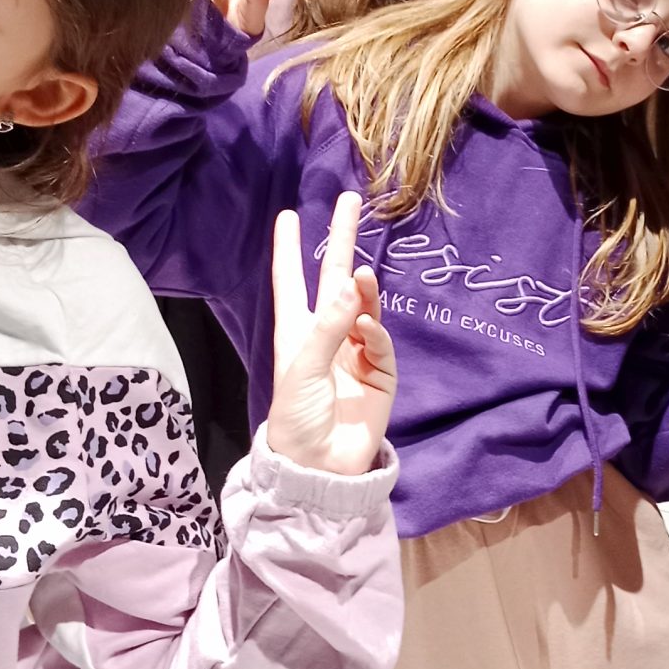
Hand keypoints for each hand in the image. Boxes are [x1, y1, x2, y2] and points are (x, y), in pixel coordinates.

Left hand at [264, 193, 396, 476]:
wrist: (320, 467)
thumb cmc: (297, 417)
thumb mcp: (303, 367)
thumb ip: (330, 324)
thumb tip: (356, 281)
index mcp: (297, 332)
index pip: (292, 282)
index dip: (289, 250)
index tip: (288, 216)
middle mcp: (327, 336)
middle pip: (336, 279)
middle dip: (343, 241)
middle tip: (349, 201)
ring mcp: (355, 353)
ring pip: (364, 306)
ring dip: (364, 291)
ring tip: (365, 276)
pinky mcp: (380, 374)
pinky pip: (380, 343)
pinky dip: (376, 333)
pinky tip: (368, 330)